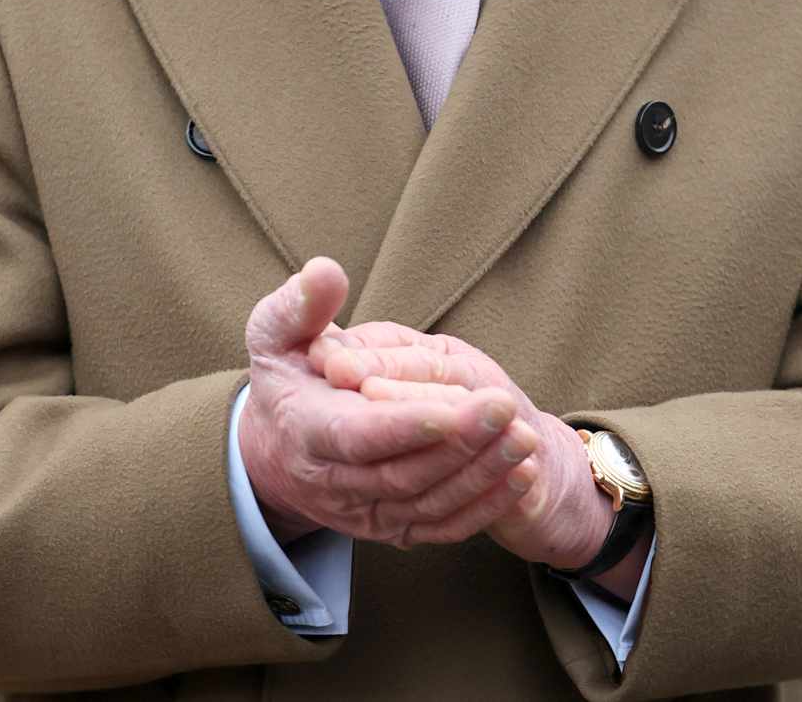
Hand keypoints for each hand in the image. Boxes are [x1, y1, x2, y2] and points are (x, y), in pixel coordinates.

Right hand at [237, 258, 540, 548]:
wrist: (279, 447)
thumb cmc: (287, 375)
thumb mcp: (277, 332)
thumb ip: (302, 304)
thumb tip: (326, 272)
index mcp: (305, 429)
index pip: (356, 435)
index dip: (403, 426)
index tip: (450, 409)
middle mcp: (332, 482)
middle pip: (402, 474)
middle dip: (459, 444)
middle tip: (506, 407)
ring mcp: (363, 512)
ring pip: (427, 504)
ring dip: (481, 475)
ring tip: (524, 436)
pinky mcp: (390, 529)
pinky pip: (441, 527)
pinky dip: (483, 506)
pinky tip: (520, 474)